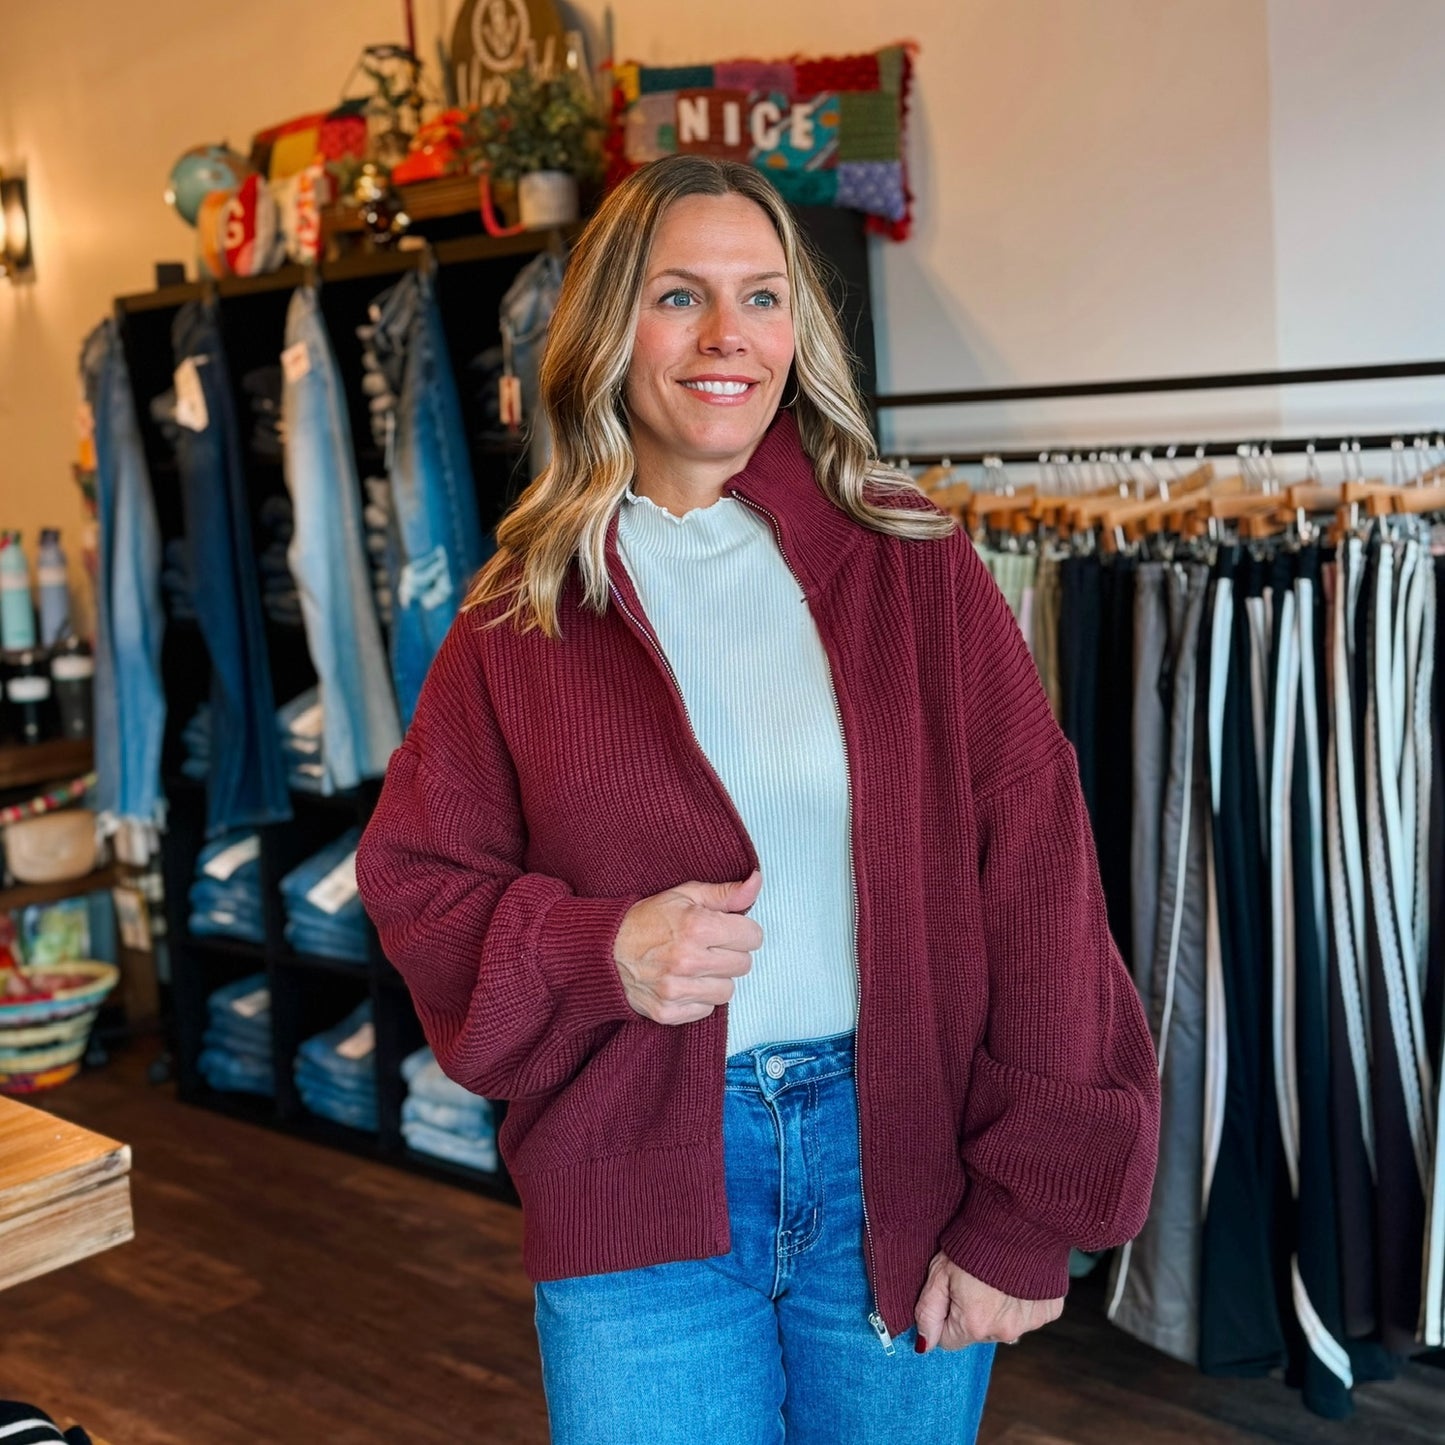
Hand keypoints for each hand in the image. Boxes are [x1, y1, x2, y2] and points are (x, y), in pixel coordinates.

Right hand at [614, 870, 762, 1024]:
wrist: (603, 951)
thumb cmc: (646, 919)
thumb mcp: (685, 895)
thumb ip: (725, 893)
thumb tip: (757, 881)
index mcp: (697, 927)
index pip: (752, 936)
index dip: (741, 931)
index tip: (726, 930)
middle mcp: (689, 960)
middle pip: (743, 965)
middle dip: (730, 954)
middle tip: (708, 947)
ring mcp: (677, 989)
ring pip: (727, 991)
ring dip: (716, 978)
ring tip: (695, 966)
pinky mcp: (668, 1012)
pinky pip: (706, 1010)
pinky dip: (698, 998)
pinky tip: (683, 982)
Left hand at [913, 1250, 1062, 1351]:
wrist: (1018, 1220)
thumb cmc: (974, 1243)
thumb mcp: (939, 1273)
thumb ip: (928, 1312)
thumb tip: (925, 1344)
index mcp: (974, 1325)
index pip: (949, 1340)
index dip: (945, 1316)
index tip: (951, 1292)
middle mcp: (1004, 1332)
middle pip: (978, 1332)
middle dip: (973, 1312)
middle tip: (974, 1280)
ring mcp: (1029, 1323)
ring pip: (1004, 1324)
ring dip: (999, 1308)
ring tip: (997, 1276)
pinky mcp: (1049, 1311)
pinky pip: (1028, 1314)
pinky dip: (1022, 1300)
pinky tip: (1018, 1276)